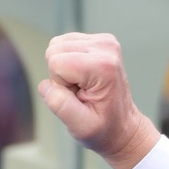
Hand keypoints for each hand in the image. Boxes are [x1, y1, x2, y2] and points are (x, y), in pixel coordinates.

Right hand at [37, 33, 159, 168]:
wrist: (122, 125)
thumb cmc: (105, 128)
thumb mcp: (81, 127)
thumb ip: (60, 105)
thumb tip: (46, 84)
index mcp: (104, 66)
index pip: (56, 62)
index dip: (60, 84)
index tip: (79, 96)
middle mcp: (106, 47)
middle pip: (54, 50)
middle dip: (61, 75)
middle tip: (81, 92)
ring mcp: (104, 41)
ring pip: (57, 45)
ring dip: (64, 69)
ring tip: (83, 86)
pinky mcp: (98, 41)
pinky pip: (64, 44)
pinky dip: (68, 62)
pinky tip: (84, 78)